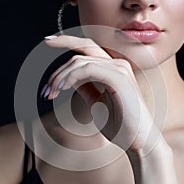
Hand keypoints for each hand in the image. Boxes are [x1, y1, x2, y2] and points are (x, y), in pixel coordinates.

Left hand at [44, 35, 156, 152]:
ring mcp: (120, 69)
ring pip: (80, 61)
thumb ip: (86, 88)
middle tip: (44, 81)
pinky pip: (88, 69)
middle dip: (61, 52)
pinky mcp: (119, 78)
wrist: (139, 142)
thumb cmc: (121, 126)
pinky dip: (70, 77)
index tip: (48, 42)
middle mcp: (118, 65)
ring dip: (60, 76)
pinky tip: (60, 88)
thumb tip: (70, 79)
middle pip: (83, 47)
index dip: (67, 41)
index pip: (88, 48)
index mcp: (114, 69)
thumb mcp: (97, 103)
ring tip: (49, 93)